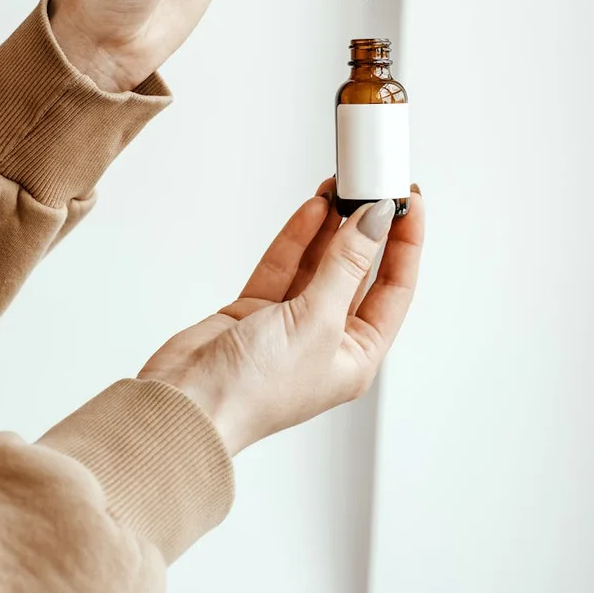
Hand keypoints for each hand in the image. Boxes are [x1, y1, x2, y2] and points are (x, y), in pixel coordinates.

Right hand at [138, 181, 423, 455]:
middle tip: (370, 188)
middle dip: (363, 229)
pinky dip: (297, 238)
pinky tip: (313, 210)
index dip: (405, 244)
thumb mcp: (316, 321)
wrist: (186, 404)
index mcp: (355, 356)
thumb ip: (345, 265)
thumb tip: (374, 222)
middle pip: (355, 271)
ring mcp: (289, 324)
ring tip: (341, 189)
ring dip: (330, 227)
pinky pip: (284, 265)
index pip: (394, 289)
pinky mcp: (255, 311)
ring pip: (318, 263)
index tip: (407, 203)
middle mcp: (326, 340)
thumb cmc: (253, 391)